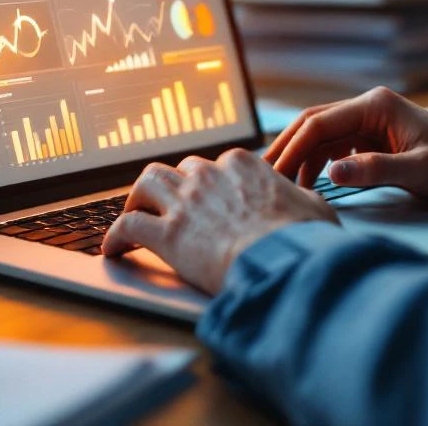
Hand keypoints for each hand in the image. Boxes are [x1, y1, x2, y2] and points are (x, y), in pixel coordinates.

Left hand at [102, 148, 337, 293]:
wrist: (283, 262)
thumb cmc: (304, 238)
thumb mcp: (314, 207)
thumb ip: (300, 197)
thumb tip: (305, 202)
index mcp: (242, 165)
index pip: (218, 164)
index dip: (212, 181)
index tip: (210, 196)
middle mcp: (208, 175)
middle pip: (181, 170)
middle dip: (176, 185)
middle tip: (172, 203)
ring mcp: (184, 202)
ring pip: (146, 183)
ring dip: (138, 196)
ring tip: (135, 211)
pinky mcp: (166, 234)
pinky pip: (126, 225)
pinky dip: (115, 235)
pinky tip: (113, 249)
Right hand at [264, 87, 427, 198]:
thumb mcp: (418, 171)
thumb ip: (375, 170)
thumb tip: (331, 173)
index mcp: (375, 106)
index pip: (318, 122)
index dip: (292, 147)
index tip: (272, 171)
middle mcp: (367, 107)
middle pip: (312, 123)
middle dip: (287, 148)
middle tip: (262, 173)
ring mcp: (368, 120)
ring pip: (320, 134)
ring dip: (300, 157)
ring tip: (281, 183)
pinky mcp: (371, 136)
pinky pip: (334, 145)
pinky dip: (318, 162)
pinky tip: (310, 182)